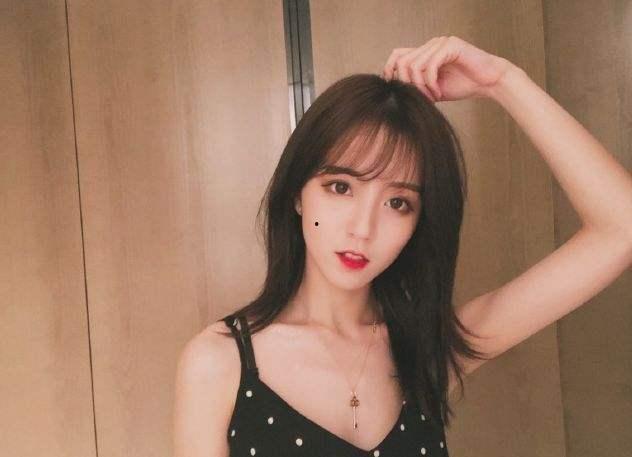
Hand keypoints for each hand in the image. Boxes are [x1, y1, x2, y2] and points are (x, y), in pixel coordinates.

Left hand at [382, 36, 514, 102]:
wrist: (488, 83)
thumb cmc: (463, 85)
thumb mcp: (431, 89)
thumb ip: (415, 86)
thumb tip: (394, 93)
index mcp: (425, 52)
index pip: (397, 55)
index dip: (391, 72)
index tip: (397, 91)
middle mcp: (430, 44)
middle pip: (402, 61)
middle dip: (407, 84)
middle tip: (420, 98)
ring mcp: (440, 42)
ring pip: (414, 65)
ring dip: (420, 86)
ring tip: (431, 97)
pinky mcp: (450, 45)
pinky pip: (430, 65)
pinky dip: (430, 83)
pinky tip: (438, 93)